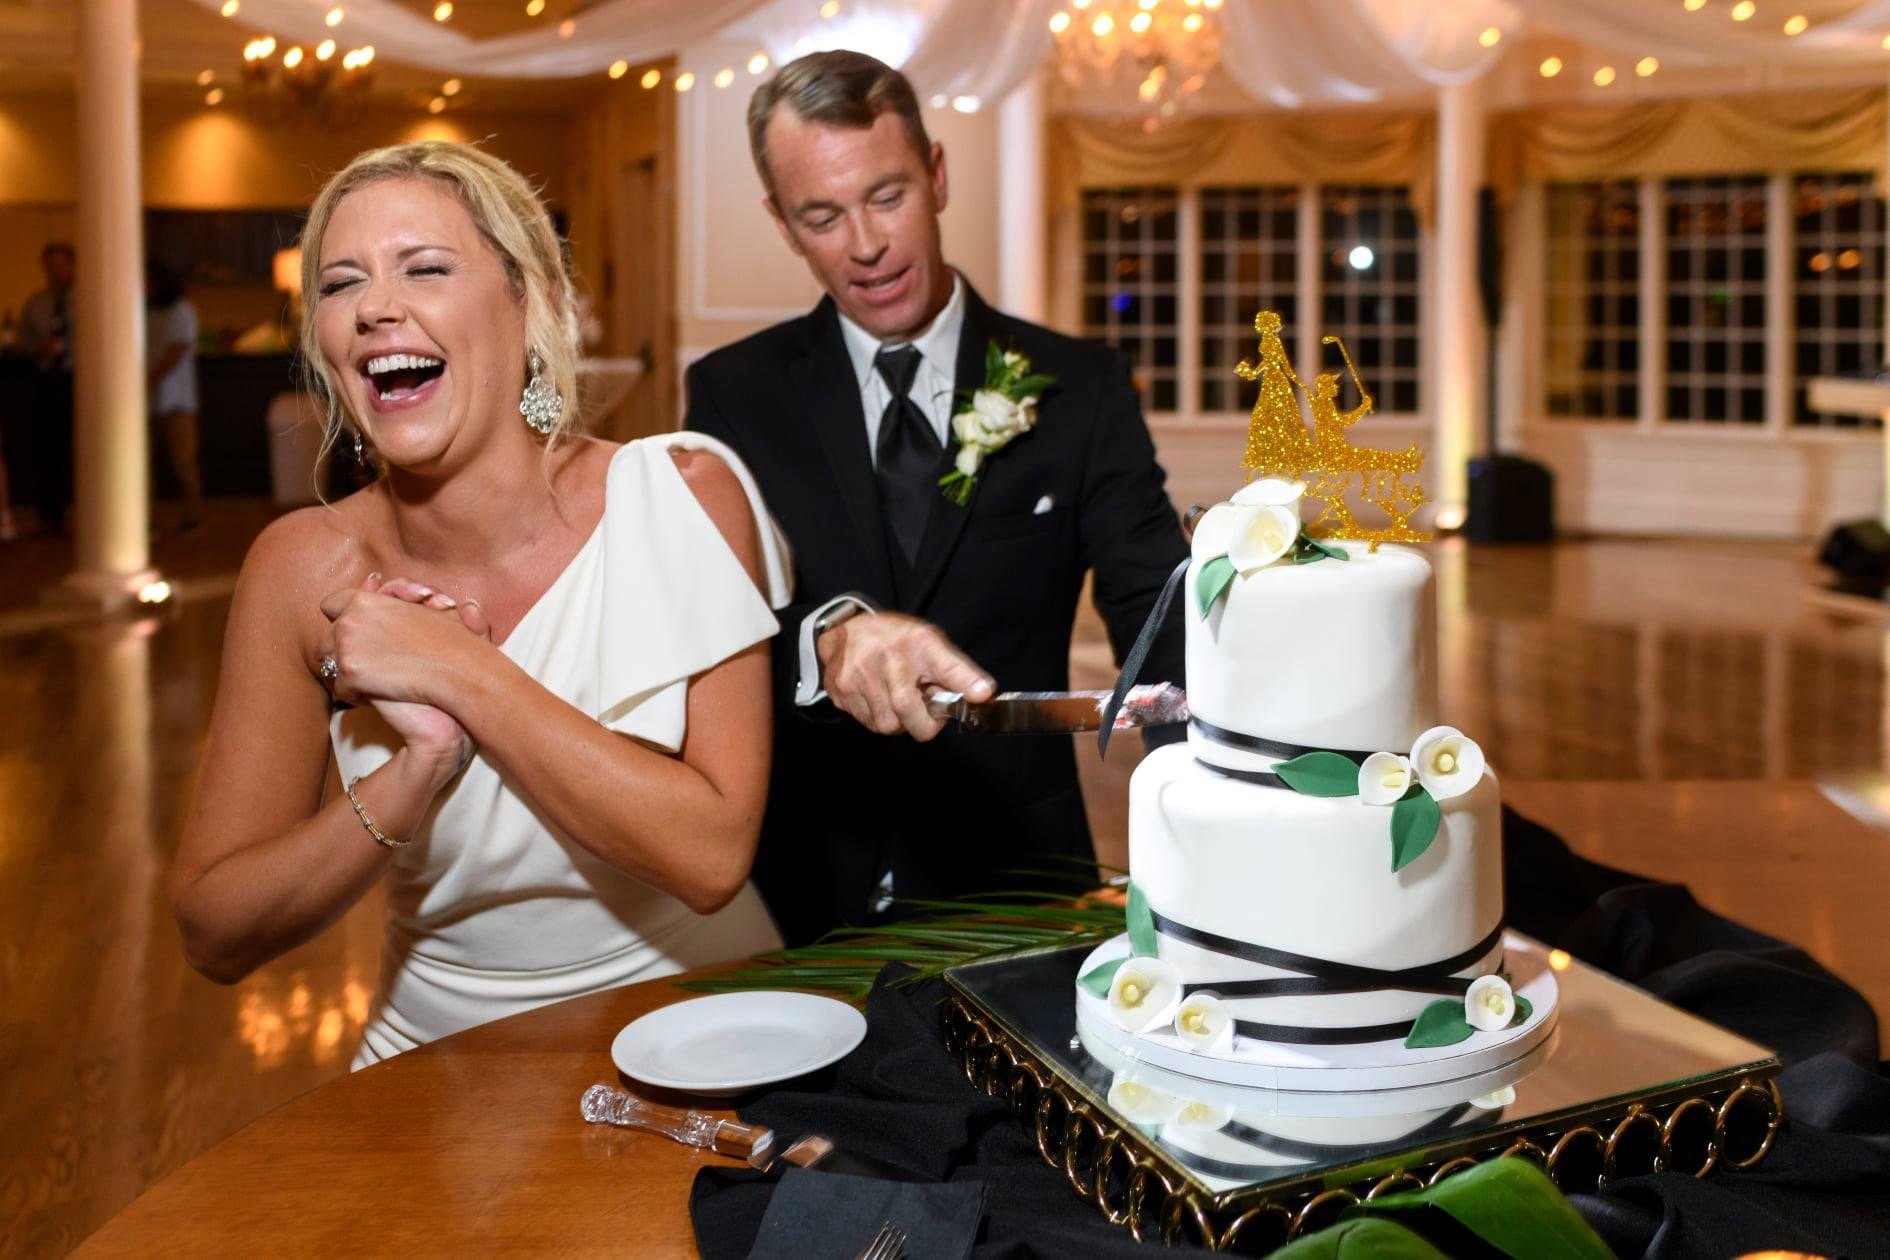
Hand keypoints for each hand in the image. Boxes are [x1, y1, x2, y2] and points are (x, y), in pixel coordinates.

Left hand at [320, 575, 489, 780]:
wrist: (461, 671)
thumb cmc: (452, 642)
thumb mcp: (424, 607)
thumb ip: (395, 594)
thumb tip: (373, 579)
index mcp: (366, 601)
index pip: (332, 605)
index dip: (341, 620)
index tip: (356, 636)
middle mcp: (350, 620)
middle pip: (325, 640)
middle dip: (342, 653)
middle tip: (369, 666)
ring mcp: (347, 646)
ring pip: (329, 666)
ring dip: (348, 676)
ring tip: (376, 683)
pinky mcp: (351, 673)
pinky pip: (341, 690)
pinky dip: (357, 696)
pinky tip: (380, 696)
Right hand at [816, 612, 994, 740]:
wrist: (846, 629)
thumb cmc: (894, 641)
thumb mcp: (929, 644)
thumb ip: (954, 671)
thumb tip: (982, 694)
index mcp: (918, 642)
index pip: (945, 664)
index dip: (964, 680)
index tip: (982, 693)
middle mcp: (887, 656)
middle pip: (906, 707)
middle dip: (922, 723)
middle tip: (925, 715)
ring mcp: (859, 674)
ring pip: (887, 724)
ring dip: (898, 722)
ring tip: (898, 701)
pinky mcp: (841, 691)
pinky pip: (867, 723)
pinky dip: (878, 718)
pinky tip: (879, 700)